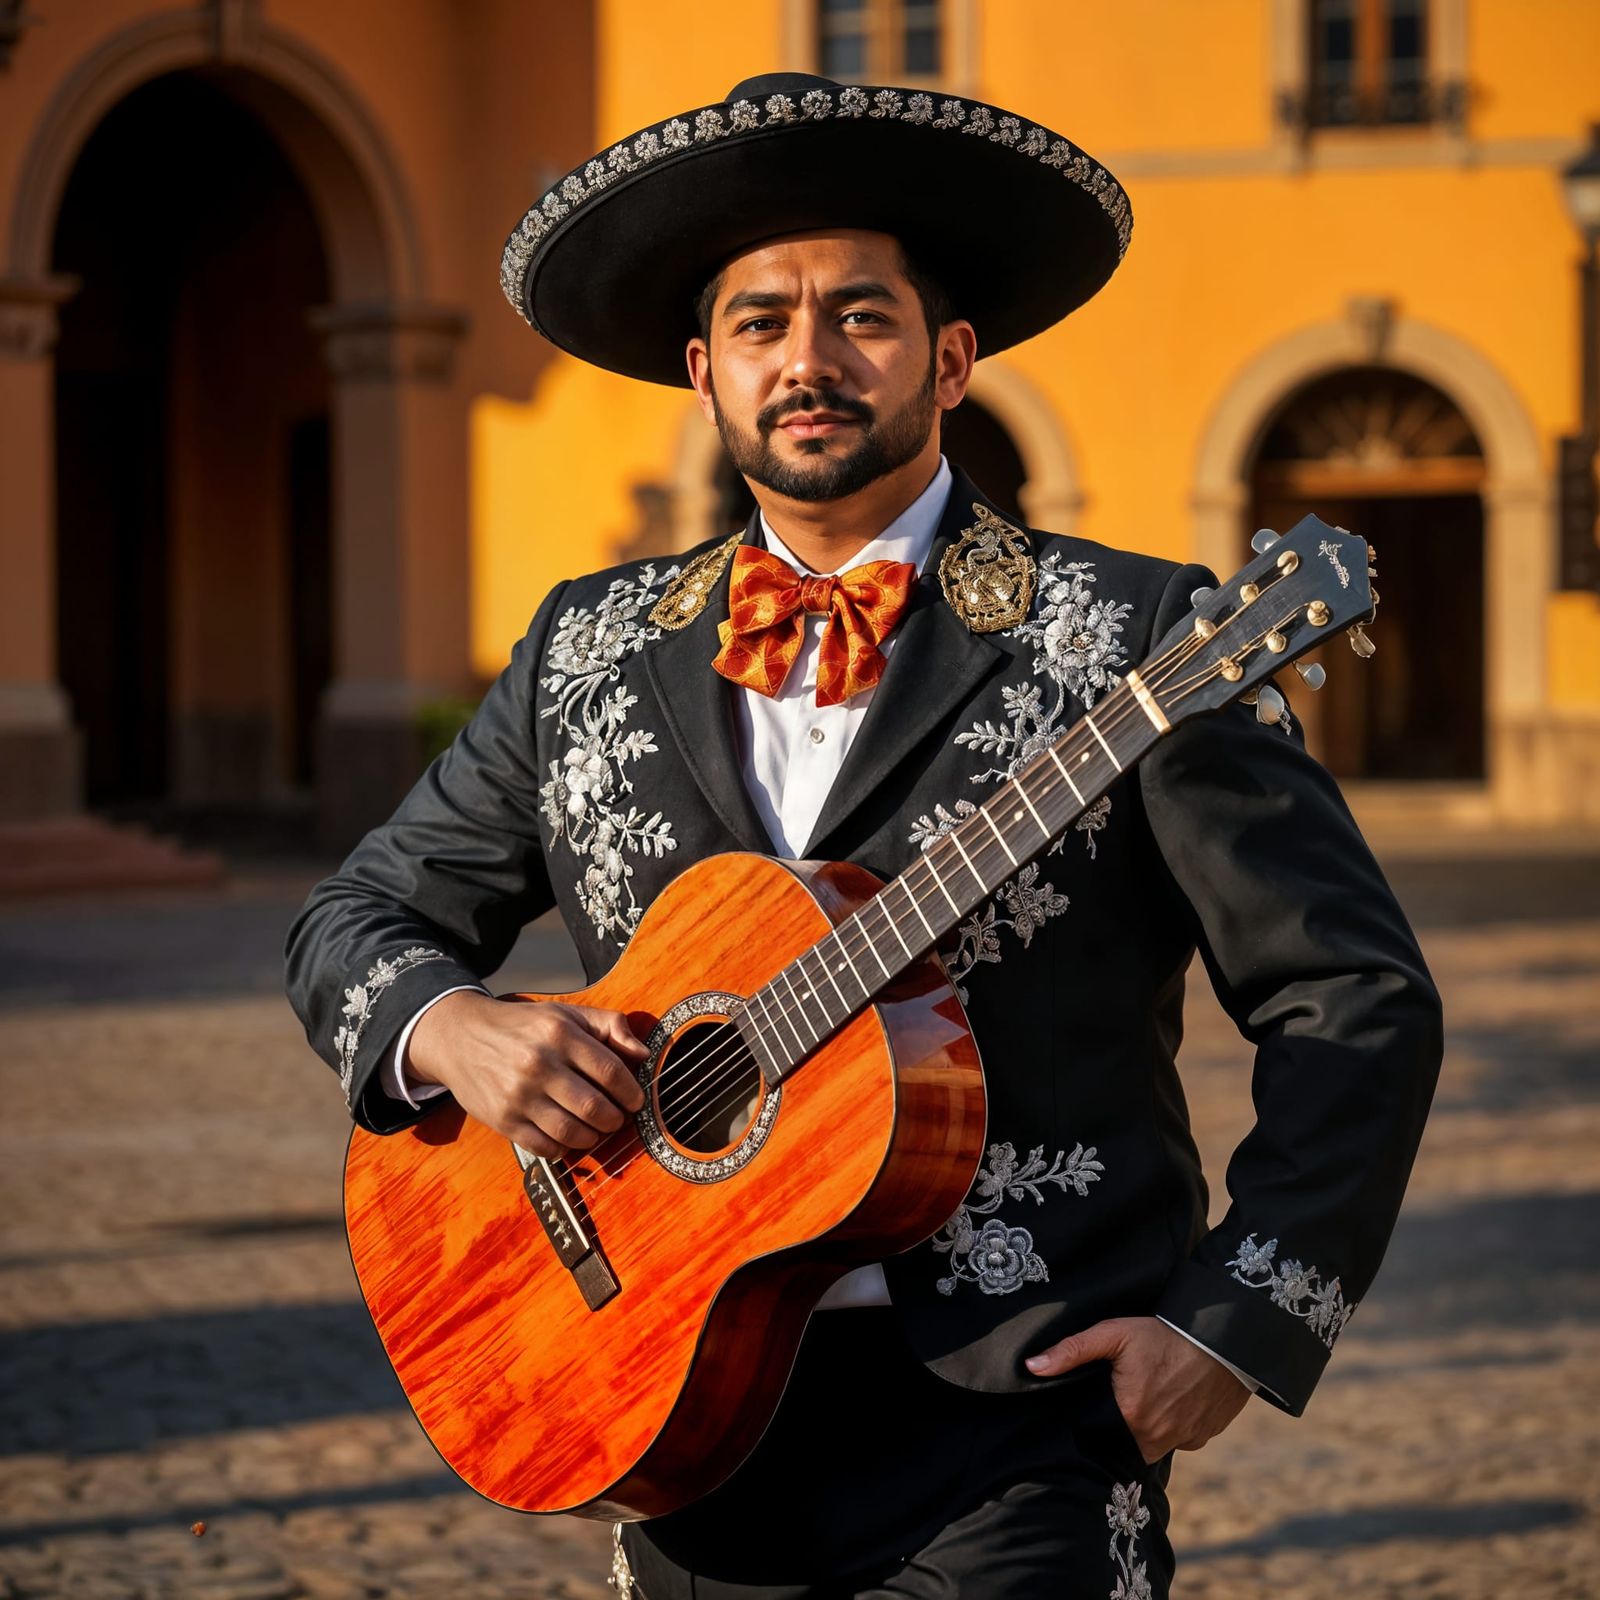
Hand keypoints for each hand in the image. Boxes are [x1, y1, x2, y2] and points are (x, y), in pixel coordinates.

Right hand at [406, 991, 647, 1156]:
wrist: (461, 1037)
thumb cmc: (523, 1026)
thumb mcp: (566, 1013)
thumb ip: (610, 1026)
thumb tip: (642, 1053)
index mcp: (560, 1034)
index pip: (612, 1072)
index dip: (632, 1092)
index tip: (636, 1100)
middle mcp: (539, 1064)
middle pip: (595, 1108)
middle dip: (615, 1119)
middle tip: (617, 1118)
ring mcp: (519, 1095)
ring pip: (572, 1132)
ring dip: (593, 1137)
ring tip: (595, 1129)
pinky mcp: (503, 1119)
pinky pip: (545, 1147)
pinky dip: (564, 1148)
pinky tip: (568, 1136)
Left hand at [1025, 1316, 1249, 1462]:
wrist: (1222, 1337)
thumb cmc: (1163, 1334)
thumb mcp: (1113, 1334)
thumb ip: (1071, 1351)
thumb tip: (1031, 1367)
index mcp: (1130, 1418)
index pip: (1098, 1436)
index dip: (1094, 1422)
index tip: (1094, 1404)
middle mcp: (1157, 1439)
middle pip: (1125, 1443)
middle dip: (1120, 1426)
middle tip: (1121, 1397)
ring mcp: (1183, 1440)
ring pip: (1152, 1445)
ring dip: (1145, 1428)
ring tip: (1145, 1397)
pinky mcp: (1204, 1436)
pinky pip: (1178, 1440)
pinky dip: (1171, 1426)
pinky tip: (1170, 1401)